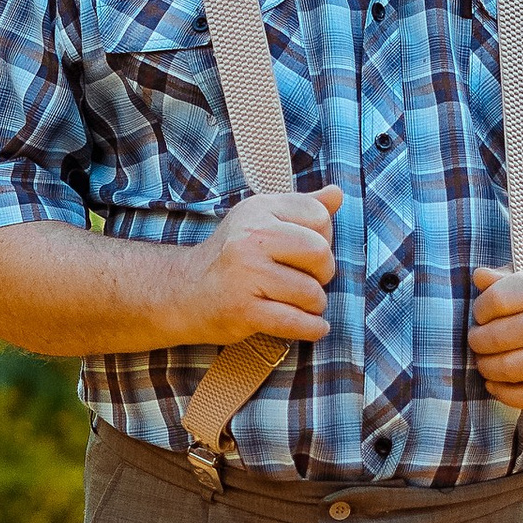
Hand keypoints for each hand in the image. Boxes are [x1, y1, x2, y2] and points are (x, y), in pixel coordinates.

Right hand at [180, 185, 342, 344]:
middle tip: (308, 280)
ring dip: (315, 305)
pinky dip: (312, 328)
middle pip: (320, 253)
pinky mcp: (243, 309)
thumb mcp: (262, 220)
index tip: (305, 252)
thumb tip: (337, 194)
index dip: (323, 237)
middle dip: (323, 273)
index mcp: (259, 209)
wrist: (185, 291)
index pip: (319, 217)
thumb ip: (302, 206)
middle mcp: (250, 237)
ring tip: (300, 303)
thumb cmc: (233, 256)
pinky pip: (294, 321)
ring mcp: (245, 274)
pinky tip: (315, 327)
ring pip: (311, 292)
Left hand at [467, 256, 522, 411]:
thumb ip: (512, 275)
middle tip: (477, 341)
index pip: (498, 301)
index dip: (480, 310)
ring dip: (487, 367)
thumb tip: (478, 277)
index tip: (481, 314)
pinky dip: (505, 394)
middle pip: (500, 337)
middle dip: (478, 341)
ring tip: (485, 362)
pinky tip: (495, 385)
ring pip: (511, 368)